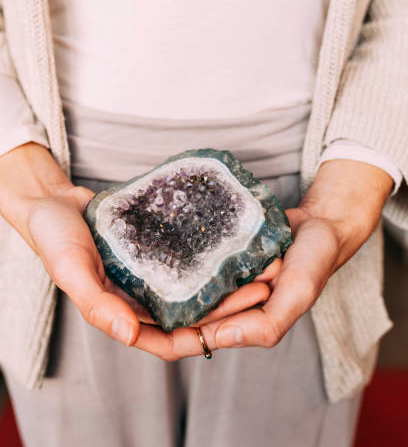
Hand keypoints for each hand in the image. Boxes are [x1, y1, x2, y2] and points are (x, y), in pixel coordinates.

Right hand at [0, 143, 270, 350]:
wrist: (52, 202)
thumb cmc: (54, 239)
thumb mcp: (70, 269)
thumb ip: (97, 304)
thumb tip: (131, 335)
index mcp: (123, 315)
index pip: (171, 341)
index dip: (208, 335)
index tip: (244, 319)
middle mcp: (141, 299)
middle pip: (193, 313)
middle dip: (230, 305)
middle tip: (265, 283)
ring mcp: (150, 274)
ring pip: (195, 285)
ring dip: (226, 279)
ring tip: (259, 261)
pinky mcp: (154, 250)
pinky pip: (187, 256)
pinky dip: (209, 252)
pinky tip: (233, 239)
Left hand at [140, 159, 392, 359]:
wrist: (321, 224)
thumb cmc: (314, 261)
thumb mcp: (298, 294)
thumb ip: (267, 325)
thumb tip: (217, 339)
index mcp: (238, 324)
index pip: (187, 340)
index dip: (155, 339)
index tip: (123, 326)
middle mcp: (224, 306)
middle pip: (173, 316)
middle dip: (143, 312)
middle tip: (109, 294)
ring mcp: (220, 280)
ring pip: (177, 290)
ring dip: (152, 286)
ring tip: (118, 273)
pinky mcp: (220, 256)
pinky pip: (190, 262)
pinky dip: (172, 260)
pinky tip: (148, 246)